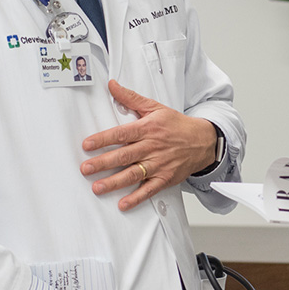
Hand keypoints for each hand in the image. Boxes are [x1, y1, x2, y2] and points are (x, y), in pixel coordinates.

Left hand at [80, 80, 217, 210]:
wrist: (202, 140)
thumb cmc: (176, 125)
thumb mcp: (155, 107)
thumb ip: (131, 98)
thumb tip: (112, 85)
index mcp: (148, 129)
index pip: (122, 134)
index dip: (103, 139)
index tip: (87, 144)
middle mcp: (152, 147)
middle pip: (124, 156)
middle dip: (103, 163)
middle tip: (85, 168)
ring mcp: (159, 164)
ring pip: (134, 174)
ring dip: (115, 182)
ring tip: (97, 187)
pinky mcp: (165, 178)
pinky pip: (149, 190)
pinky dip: (136, 198)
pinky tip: (123, 204)